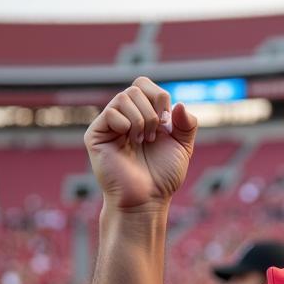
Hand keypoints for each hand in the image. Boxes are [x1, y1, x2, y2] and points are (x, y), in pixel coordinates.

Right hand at [85, 77, 197, 211]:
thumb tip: (179, 104)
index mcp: (144, 114)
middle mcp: (125, 115)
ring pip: (125, 97)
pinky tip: (128, 142)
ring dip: (141, 120)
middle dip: (153, 111)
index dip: (160, 98)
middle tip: (153, 136)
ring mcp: (110, 123)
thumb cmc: (164, 176)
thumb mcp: (183, 147)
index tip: (167, 123)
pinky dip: (126, 125)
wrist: (147, 198)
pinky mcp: (96, 134)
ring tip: (142, 141)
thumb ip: (187, 124)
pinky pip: (112, 112)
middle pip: (137, 87)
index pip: (146, 85)